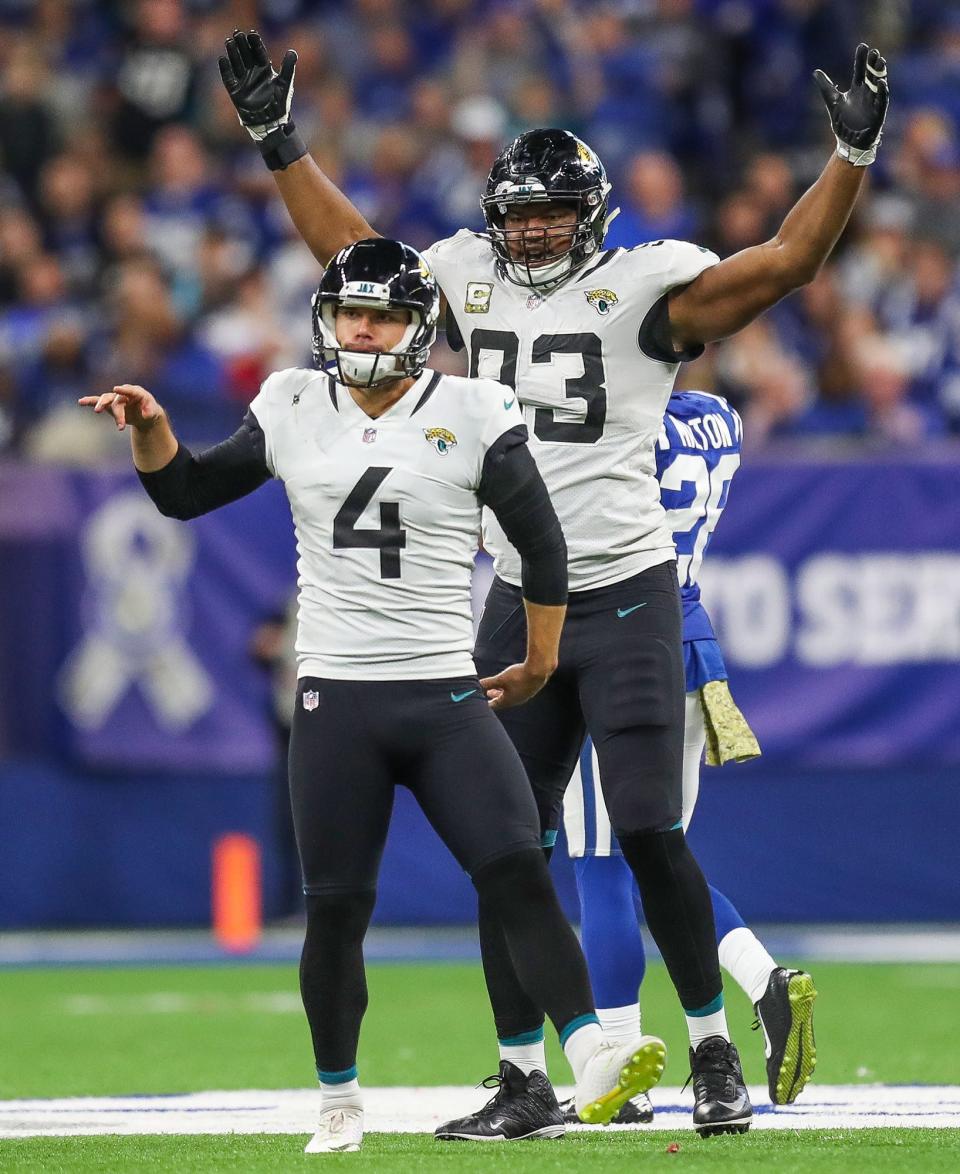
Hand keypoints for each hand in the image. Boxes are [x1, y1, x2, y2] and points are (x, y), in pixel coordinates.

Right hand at [78, 384, 162, 431]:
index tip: (116, 389)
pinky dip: (90, 401)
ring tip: (97, 411)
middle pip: (117, 400)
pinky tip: (80, 402)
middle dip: (118, 413)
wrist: (145, 414)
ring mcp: (115, 398)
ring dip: (101, 405)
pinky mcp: (109, 404)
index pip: (130, 390)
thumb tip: (145, 414)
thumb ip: (150, 412)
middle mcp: (124, 393)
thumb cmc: (150, 411)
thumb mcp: (153, 413)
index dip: (123, 390)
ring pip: (106, 399)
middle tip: (121, 427)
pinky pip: (98, 401)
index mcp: (136, 393)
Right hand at [218, 29, 296, 140]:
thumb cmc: (279, 104)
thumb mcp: (285, 85)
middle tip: (237, 33)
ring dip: (232, 53)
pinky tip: (222, 59)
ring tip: (229, 41)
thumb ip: (288, 68)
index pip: (258, 53)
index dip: (255, 43)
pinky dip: (225, 70)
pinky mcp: (235, 92)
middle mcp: (253, 73)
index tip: (251, 33)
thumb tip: (292, 51)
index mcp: (265, 70)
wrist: (271, 124)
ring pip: (236, 63)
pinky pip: (228, 78)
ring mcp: (243, 81)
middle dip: (242, 44)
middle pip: (245, 55)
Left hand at [480, 661, 553, 710]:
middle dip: (495, 695)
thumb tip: (478, 684)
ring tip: (499, 687)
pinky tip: (512, 683)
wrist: (539, 670)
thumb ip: (489, 682)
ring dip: (504, 691)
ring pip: (511, 695)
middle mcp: (517, 700)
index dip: (488, 703)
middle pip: (504, 700)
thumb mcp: (501, 679)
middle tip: (488, 693)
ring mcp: (525, 695)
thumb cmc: (519, 676)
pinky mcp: (530, 689)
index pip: (496, 705)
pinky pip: (518, 691)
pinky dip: (512, 688)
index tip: (483, 703)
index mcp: (509, 700)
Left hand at [814, 44, 888, 165]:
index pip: (860, 70)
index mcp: (857, 89)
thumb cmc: (843, 121)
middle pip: (871, 75)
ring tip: (880, 62)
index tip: (863, 46)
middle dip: (873, 64)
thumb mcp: (832, 101)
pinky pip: (882, 101)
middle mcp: (867, 93)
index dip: (861, 59)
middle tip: (874, 52)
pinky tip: (882, 83)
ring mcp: (873, 103)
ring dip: (880, 74)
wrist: (848, 142)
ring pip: (878, 85)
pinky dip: (882, 92)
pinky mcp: (878, 114)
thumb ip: (826, 86)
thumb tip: (815, 71)